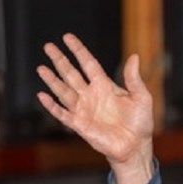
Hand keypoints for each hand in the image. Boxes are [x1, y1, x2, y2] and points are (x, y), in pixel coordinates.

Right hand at [36, 33, 154, 183]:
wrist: (135, 146)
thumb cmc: (140, 122)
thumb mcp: (141, 97)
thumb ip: (134, 78)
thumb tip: (134, 57)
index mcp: (105, 86)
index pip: (88, 64)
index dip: (78, 51)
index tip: (67, 38)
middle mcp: (91, 95)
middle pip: (71, 74)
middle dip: (60, 60)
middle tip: (48, 47)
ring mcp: (84, 109)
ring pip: (63, 91)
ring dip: (52, 80)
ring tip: (41, 68)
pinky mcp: (79, 124)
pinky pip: (62, 113)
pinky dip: (52, 105)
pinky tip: (42, 96)